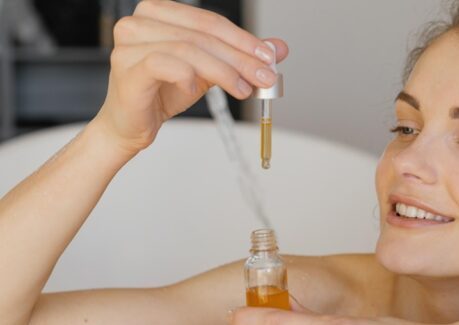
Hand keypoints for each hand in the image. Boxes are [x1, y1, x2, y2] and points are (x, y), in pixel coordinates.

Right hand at [94, 0, 287, 154]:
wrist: (131, 124)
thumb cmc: (163, 92)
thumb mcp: (209, 70)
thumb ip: (239, 56)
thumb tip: (278, 47)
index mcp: (159, 12)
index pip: (209, 21)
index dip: (242, 39)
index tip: (268, 57)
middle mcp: (140, 21)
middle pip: (202, 35)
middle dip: (240, 57)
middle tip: (264, 76)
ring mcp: (129, 43)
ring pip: (189, 49)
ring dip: (224, 71)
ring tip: (243, 89)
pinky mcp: (127, 67)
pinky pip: (166, 65)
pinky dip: (189, 77)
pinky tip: (197, 90)